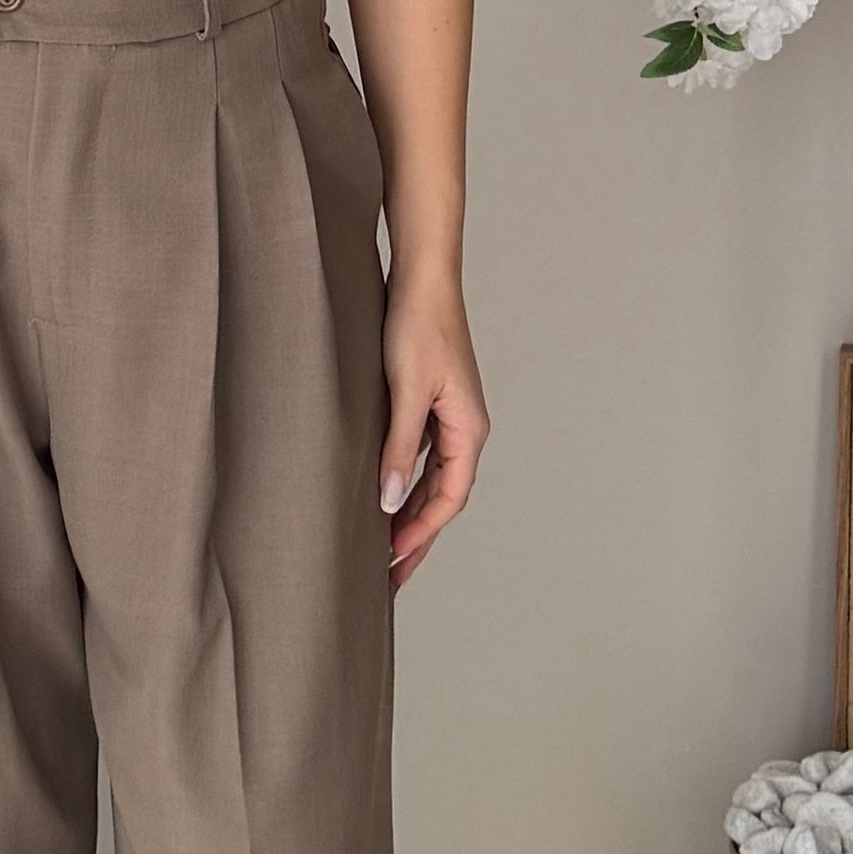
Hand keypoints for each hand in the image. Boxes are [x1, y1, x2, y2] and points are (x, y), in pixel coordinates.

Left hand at [378, 278, 486, 585]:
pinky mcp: (433, 403)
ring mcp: (450, 416)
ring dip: (410, 512)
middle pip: (443, 497)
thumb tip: (388, 502)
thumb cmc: (418, 325)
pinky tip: (384, 496)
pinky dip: (405, 482)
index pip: (449, 499)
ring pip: (432, 479)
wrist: (423, 277)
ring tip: (383, 547)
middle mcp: (466, 427)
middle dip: (418, 536)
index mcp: (469, 429)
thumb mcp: (405, 390)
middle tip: (389, 576)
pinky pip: (423, 457)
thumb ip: (399, 448)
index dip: (421, 534)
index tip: (392, 562)